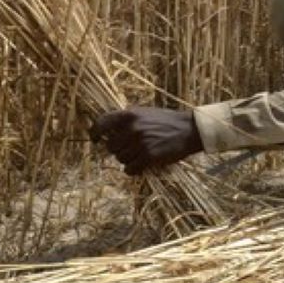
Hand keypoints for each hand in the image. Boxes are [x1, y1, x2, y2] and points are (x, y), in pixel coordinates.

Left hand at [89, 107, 203, 175]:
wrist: (189, 129)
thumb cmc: (166, 121)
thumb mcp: (144, 113)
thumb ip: (126, 120)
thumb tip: (106, 131)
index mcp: (129, 115)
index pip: (101, 123)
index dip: (94, 133)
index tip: (94, 140)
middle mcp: (132, 128)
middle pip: (111, 146)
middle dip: (118, 149)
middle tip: (131, 147)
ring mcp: (140, 143)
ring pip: (120, 159)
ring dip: (128, 159)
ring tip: (141, 154)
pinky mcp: (149, 156)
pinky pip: (130, 169)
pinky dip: (133, 169)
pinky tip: (142, 165)